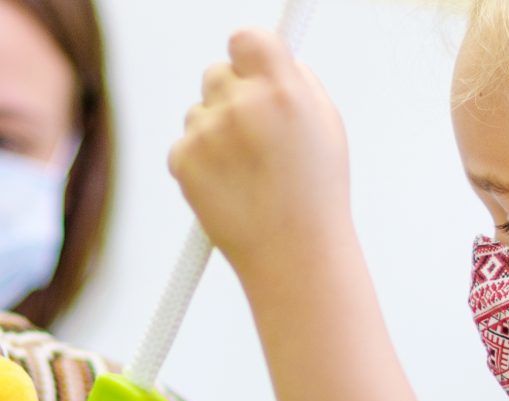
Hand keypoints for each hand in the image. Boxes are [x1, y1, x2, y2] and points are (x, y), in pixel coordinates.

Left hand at [168, 28, 351, 282]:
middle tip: (252, 132)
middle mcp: (242, 104)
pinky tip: (228, 186)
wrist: (294, 256)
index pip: (246, 38)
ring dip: (215, 131)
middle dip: (230, 95)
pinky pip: (185, 143)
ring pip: (198, 110)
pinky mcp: (182, 159)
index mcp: (283, 89)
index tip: (250, 67)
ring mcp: (208, 132)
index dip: (247, 53)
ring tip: (246, 171)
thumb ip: (298, 82)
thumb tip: (271, 58)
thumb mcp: (326, 126)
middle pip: (216, 72)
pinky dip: (200, 161)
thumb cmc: (316, 192)